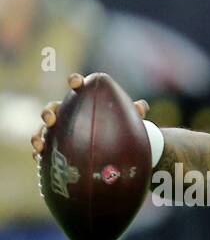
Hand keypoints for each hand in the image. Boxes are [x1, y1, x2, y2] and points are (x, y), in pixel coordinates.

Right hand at [30, 73, 149, 161]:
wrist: (114, 146)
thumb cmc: (119, 127)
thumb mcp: (129, 121)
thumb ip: (134, 113)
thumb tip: (141, 107)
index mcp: (83, 101)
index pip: (77, 87)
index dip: (75, 81)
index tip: (75, 82)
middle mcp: (67, 113)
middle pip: (53, 108)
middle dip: (48, 112)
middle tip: (51, 120)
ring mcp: (59, 129)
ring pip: (44, 130)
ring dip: (39, 135)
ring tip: (39, 145)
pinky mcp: (55, 145)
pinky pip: (45, 148)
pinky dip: (40, 152)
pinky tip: (39, 157)